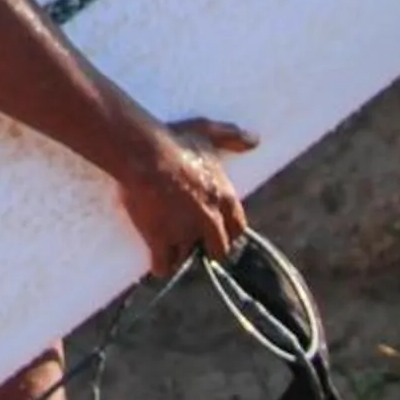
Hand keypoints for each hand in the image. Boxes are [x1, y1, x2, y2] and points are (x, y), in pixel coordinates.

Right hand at [110, 114, 255, 267]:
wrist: (144, 154)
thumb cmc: (175, 141)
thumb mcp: (206, 133)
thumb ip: (231, 137)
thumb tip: (255, 139)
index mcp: (224, 198)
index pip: (237, 228)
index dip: (226, 230)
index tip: (216, 229)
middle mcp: (210, 221)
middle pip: (218, 249)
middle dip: (206, 246)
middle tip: (191, 240)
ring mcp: (185, 234)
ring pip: (188, 257)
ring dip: (180, 254)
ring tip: (170, 248)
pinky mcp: (161, 241)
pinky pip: (163, 265)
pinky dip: (160, 266)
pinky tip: (156, 262)